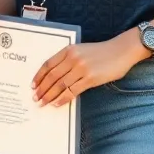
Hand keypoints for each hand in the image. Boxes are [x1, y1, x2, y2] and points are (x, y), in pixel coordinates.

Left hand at [31, 34, 145, 107]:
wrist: (121, 51)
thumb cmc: (101, 52)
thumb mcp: (81, 50)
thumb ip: (68, 60)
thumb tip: (55, 78)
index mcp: (68, 50)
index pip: (47, 64)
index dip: (38, 76)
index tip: (33, 85)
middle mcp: (72, 58)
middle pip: (52, 76)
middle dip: (42, 89)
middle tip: (35, 98)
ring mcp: (81, 68)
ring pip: (60, 85)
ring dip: (49, 96)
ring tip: (43, 103)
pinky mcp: (90, 78)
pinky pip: (72, 91)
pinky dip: (63, 98)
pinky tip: (57, 103)